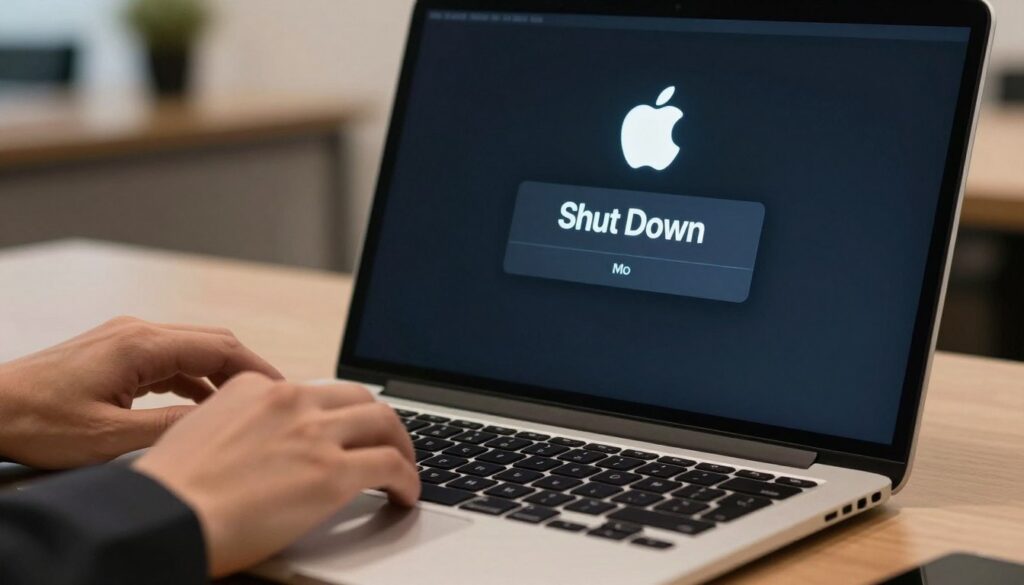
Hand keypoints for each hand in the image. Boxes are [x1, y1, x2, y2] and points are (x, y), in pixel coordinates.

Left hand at [0, 316, 281, 467]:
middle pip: (212, 341)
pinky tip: (201, 403)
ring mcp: (125, 337)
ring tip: (244, 406)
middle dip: (247, 369)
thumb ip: (172, 427)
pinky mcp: (115, 350)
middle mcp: (137, 331)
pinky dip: (193, 378)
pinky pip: (169, 358)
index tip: (284, 390)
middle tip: (273, 399)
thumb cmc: (38, 422)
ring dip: (220, 374)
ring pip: (192, 349)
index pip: (221, 347)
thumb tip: (220, 423)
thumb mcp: (111, 437)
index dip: (258, 368)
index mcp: (142, 344)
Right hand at [132, 373, 419, 576]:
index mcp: (254, 388)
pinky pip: (391, 466)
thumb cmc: (169, 492)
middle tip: (387, 443)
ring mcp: (314, 434)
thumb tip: (259, 446)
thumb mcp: (199, 433)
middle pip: (358, 398)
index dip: (337, 413)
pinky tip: (406, 495)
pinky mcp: (332, 473)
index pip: (314, 391)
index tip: (345, 429)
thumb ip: (239, 427)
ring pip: (384, 423)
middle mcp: (289, 400)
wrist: (163, 518)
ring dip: (402, 446)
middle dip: (379, 421)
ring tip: (405, 468)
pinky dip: (408, 479)